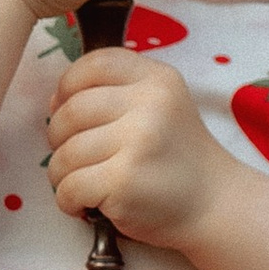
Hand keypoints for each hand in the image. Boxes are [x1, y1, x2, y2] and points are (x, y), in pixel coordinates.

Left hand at [47, 53, 232, 252]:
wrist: (214, 205)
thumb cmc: (176, 158)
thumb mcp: (161, 106)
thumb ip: (116, 93)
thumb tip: (55, 102)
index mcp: (158, 79)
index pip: (95, 64)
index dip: (67, 85)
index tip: (66, 109)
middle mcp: (150, 105)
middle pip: (71, 110)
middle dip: (57, 137)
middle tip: (72, 156)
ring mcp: (138, 143)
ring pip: (65, 153)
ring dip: (61, 174)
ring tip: (79, 184)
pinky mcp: (124, 181)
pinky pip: (70, 186)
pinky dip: (68, 200)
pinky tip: (84, 205)